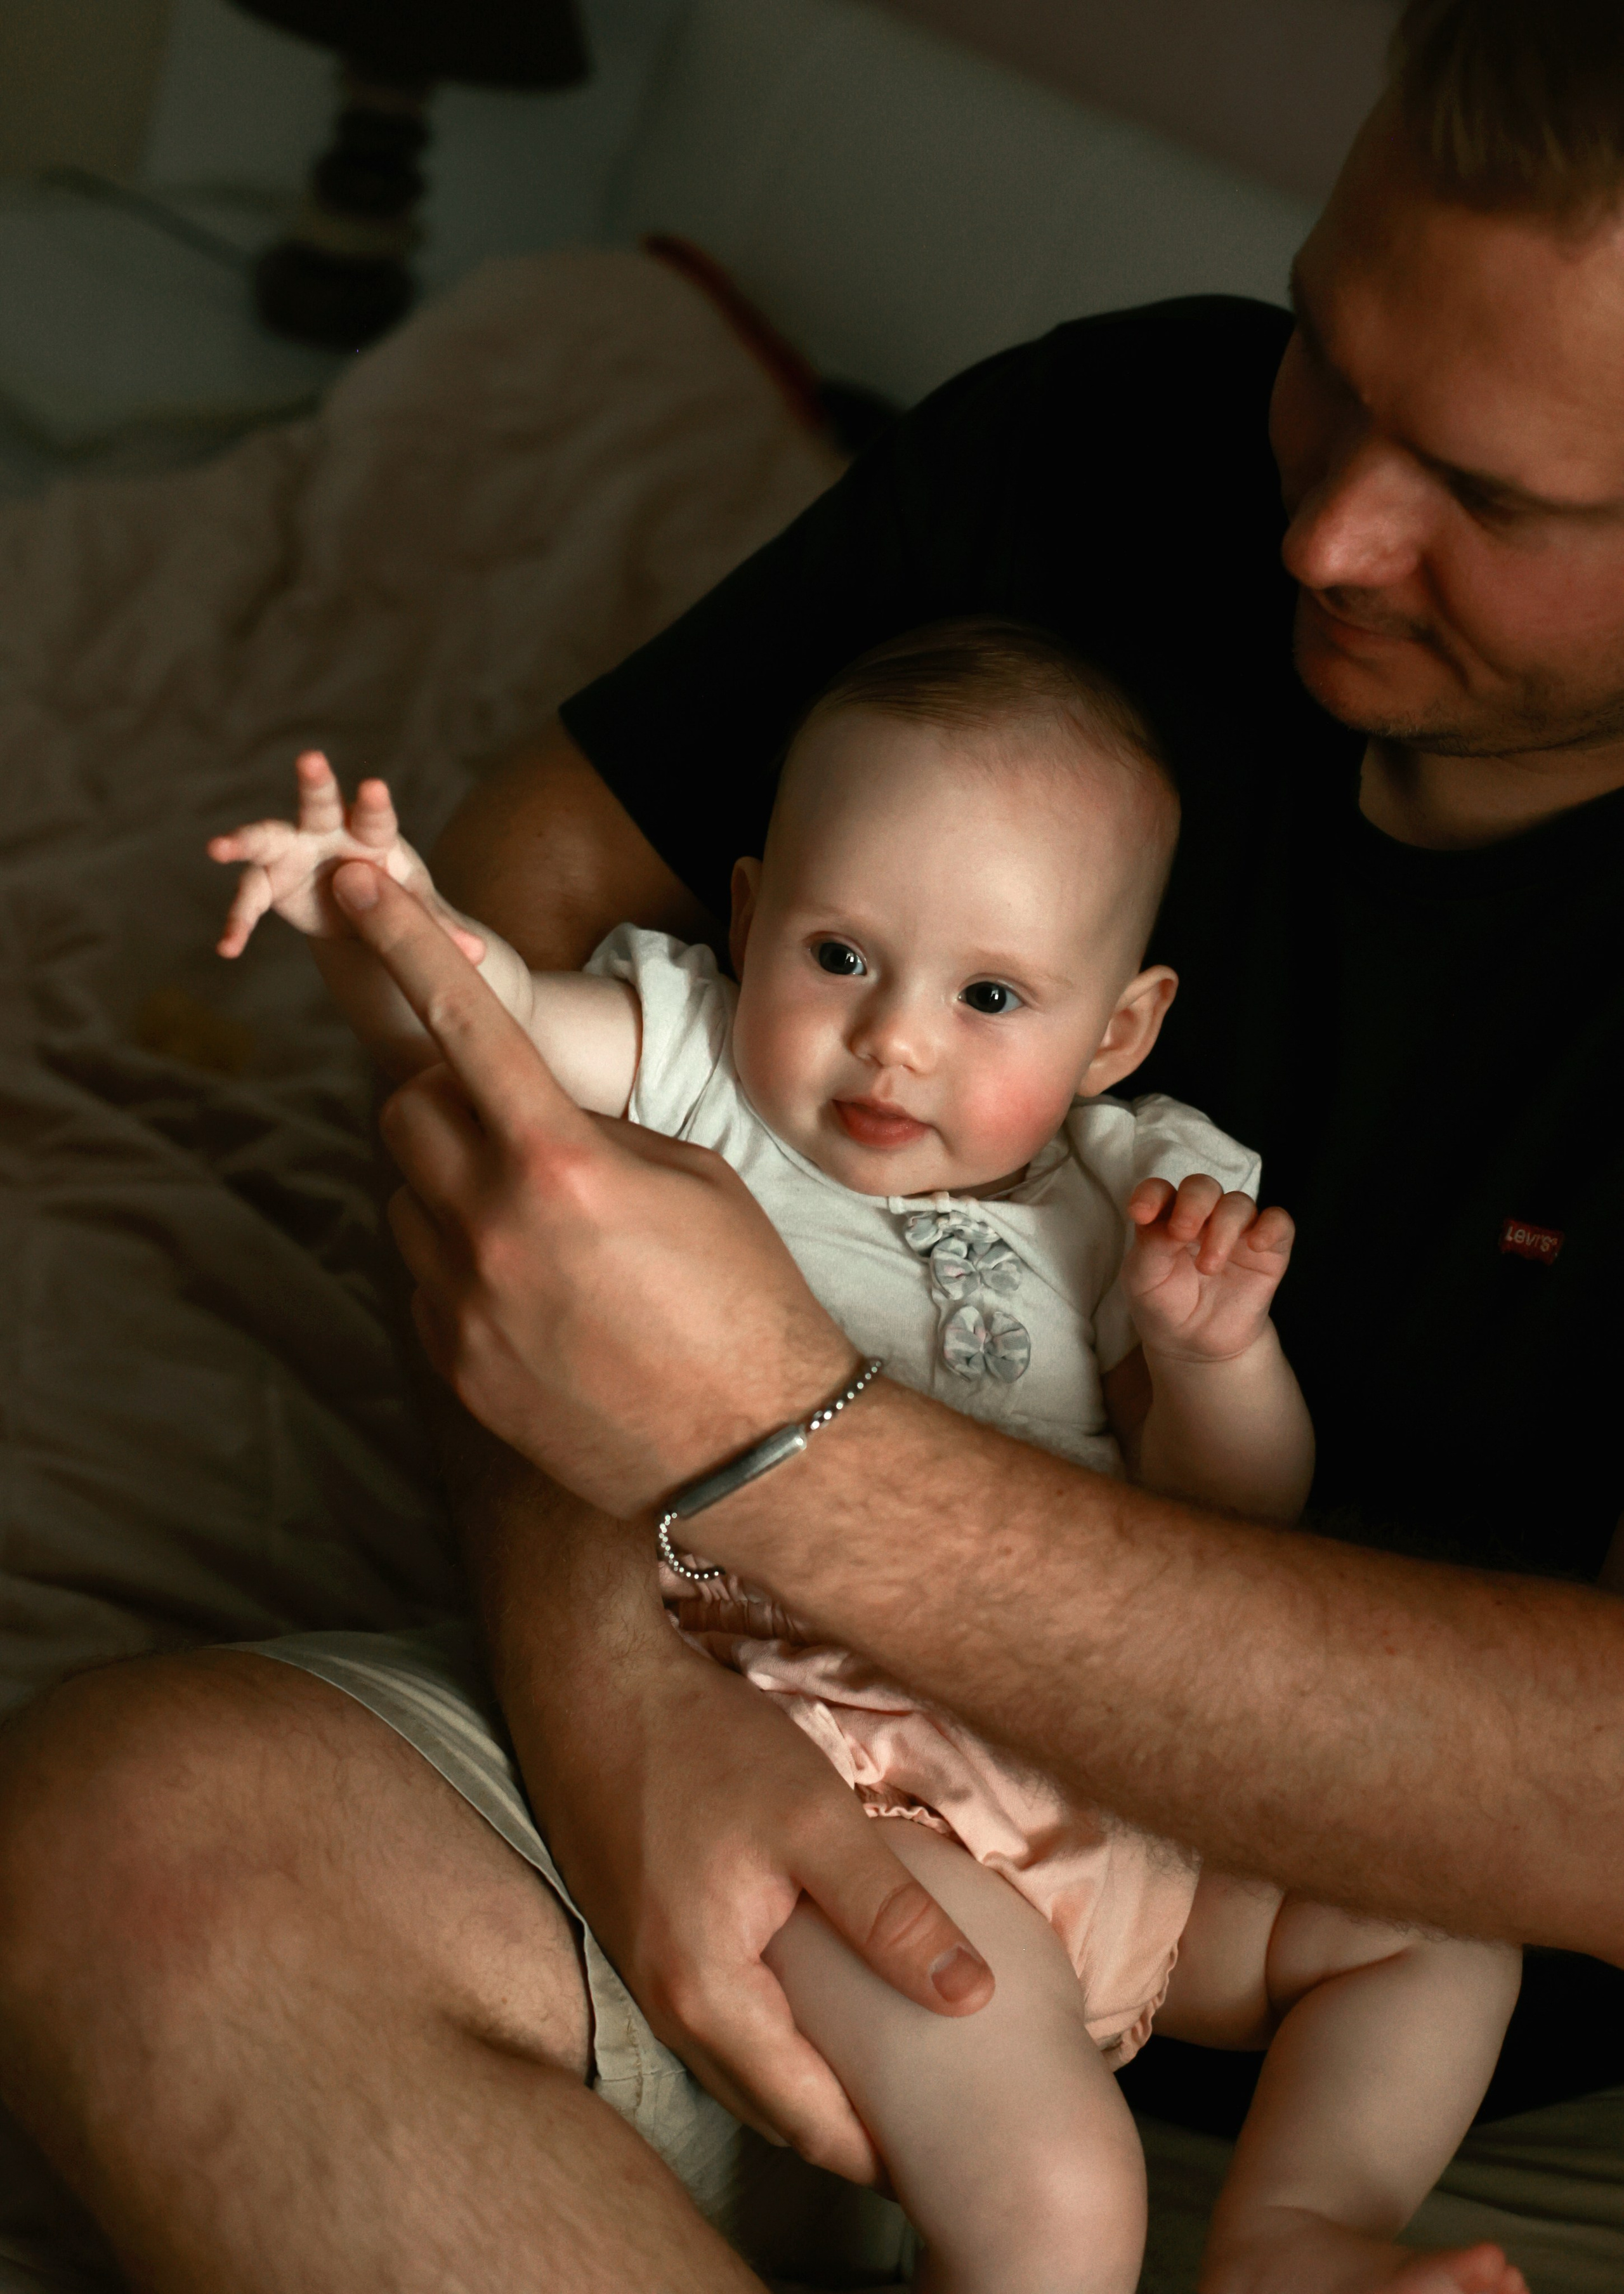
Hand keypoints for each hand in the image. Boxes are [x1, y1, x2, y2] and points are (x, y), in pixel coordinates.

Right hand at [209, 749, 484, 962]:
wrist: (363, 912)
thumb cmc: (397, 895)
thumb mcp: (421, 913)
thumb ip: (439, 930)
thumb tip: (477, 953)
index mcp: (373, 834)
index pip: (376, 816)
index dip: (374, 803)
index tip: (374, 786)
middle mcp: (329, 832)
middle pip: (319, 803)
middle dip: (315, 783)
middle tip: (311, 760)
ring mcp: (294, 852)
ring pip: (266, 838)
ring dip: (243, 841)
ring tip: (217, 847)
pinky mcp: (270, 882)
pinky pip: (249, 899)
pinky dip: (238, 922)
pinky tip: (227, 947)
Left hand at [330, 862, 853, 1514]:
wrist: (750, 1444)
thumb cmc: (744, 1296)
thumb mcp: (691, 1175)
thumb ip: (591, 1127)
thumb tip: (526, 1109)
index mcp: (561, 1162)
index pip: (463, 1023)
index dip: (404, 941)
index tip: (356, 889)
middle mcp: (492, 1226)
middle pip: (406, 1109)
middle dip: (446, 1094)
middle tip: (514, 1119)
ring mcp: (462, 1301)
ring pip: (408, 1194)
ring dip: (454, 1181)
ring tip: (543, 1223)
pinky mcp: (452, 1360)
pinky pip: (425, 1273)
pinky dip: (463, 1257)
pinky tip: (540, 1291)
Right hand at [529, 1589, 994, 2184]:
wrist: (591, 1685)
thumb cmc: (701, 1744)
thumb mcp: (815, 1820)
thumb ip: (890, 1914)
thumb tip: (970, 1997)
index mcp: (708, 1993)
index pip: (806, 2116)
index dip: (876, 2148)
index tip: (943, 2156)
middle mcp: (667, 2007)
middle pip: (770, 2109)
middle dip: (845, 2132)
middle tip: (927, 2131)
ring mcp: (646, 1978)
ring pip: (740, 2071)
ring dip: (806, 2089)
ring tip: (885, 2083)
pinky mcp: (641, 1942)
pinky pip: (716, 2027)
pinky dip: (771, 2042)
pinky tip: (816, 2011)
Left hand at [1122, 1174, 1294, 1362]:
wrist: (1196, 1345)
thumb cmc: (1164, 1305)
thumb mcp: (1143, 1280)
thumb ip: (1151, 1247)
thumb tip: (1170, 1221)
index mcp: (1165, 1218)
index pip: (1159, 1191)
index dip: (1150, 1195)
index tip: (1140, 1214)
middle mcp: (1202, 1217)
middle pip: (1202, 1187)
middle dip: (1193, 1203)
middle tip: (1181, 1233)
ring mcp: (1236, 1231)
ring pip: (1238, 1203)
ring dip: (1223, 1228)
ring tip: (1209, 1267)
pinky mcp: (1267, 1250)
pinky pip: (1278, 1222)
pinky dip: (1270, 1227)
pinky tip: (1256, 1244)